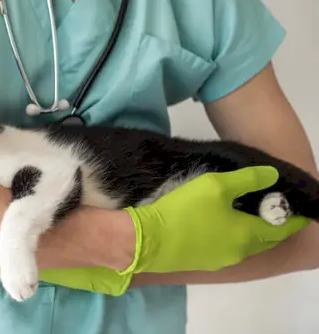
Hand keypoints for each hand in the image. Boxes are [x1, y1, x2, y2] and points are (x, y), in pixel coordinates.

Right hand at [39, 166, 309, 294]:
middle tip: (271, 206)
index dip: (290, 216)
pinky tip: (222, 225)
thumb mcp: (215, 185)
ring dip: (252, 231)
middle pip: (265, 239)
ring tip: (247, 213)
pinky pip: (227, 248)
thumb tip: (271, 176)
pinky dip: (234, 237)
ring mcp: (219, 260)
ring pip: (246, 245)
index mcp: (247, 234)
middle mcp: (238, 252)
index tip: (293, 206)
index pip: (281, 227)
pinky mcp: (201, 262)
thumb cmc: (183, 210)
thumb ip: (246, 180)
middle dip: (273, 224)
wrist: (144, 240)